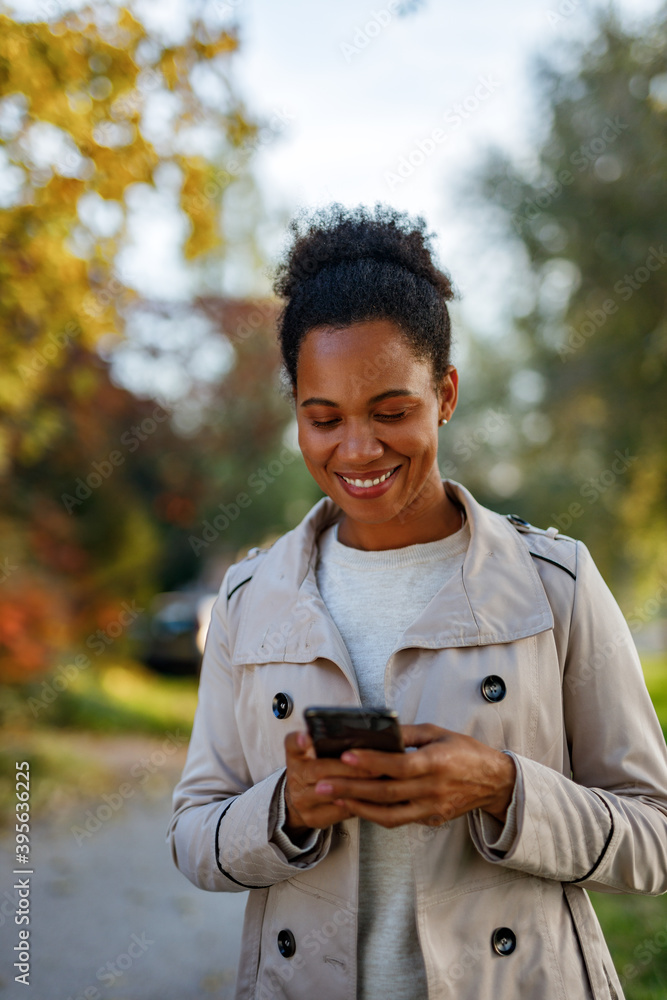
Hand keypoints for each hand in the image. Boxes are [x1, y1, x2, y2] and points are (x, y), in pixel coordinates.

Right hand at [283, 730, 374, 838]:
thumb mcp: (314, 752)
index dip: (298, 741)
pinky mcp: (313, 818)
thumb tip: (356, 732)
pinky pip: (340, 811)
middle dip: (350, 768)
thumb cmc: (315, 770)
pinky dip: (360, 803)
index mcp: (295, 756)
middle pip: (320, 770)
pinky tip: (376, 796)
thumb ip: (326, 740)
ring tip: (380, 780)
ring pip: (332, 793)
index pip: (292, 744)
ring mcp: (302, 800)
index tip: (306, 737)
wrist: (300, 800)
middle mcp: (295, 777)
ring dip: (359, 787)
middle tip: (376, 765)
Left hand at [310, 723, 516, 829]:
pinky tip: (357, 805)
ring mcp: (431, 807)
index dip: (371, 762)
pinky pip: (398, 820)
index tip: (345, 756)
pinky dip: (375, 814)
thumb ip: (408, 734)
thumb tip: (379, 730)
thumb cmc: (464, 751)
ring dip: (358, 806)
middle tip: (322, 784)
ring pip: (389, 813)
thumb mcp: (439, 732)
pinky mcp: (430, 819)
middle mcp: (433, 788)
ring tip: (333, 797)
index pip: (398, 765)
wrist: (493, 781)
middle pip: (386, 792)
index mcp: (436, 762)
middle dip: (351, 788)